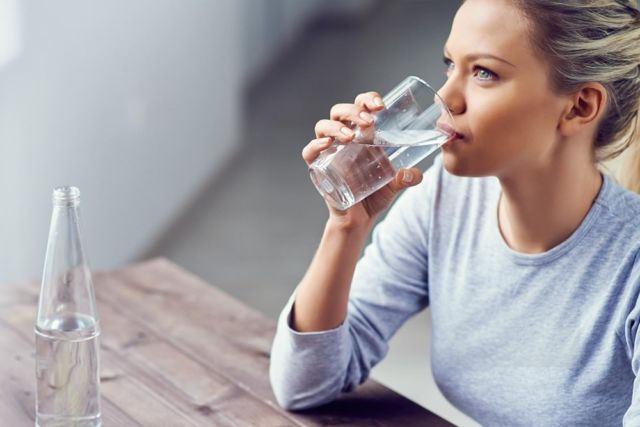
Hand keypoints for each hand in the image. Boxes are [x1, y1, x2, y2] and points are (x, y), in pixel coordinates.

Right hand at [302, 91, 423, 230]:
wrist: (359, 219)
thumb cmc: (375, 195)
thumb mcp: (394, 185)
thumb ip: (406, 178)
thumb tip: (416, 174)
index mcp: (362, 134)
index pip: (360, 106)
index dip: (368, 99)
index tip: (381, 105)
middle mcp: (343, 138)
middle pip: (340, 111)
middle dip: (353, 111)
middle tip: (369, 122)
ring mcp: (329, 151)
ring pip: (323, 126)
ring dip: (336, 126)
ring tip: (351, 136)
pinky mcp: (318, 168)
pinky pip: (309, 152)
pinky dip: (315, 145)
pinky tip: (327, 145)